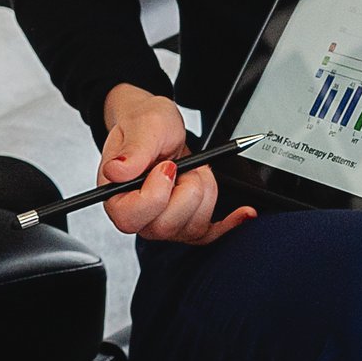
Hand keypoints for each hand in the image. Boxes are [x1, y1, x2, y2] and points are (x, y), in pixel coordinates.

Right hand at [99, 86, 254, 247]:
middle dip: (186, 189)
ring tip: (194, 169)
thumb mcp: (142, 126)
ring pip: (192, 227)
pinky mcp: (186, 223)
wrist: (158, 128)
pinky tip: (245, 213)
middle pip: (166, 226)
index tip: (167, 167)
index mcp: (116, 196)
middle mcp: (138, 216)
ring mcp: (163, 223)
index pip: (130, 218)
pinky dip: (230, 224)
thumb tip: (117, 172)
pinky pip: (210, 235)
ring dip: (204, 192)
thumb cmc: (145, 126)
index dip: (155, 194)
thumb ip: (132, 150)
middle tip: (180, 164)